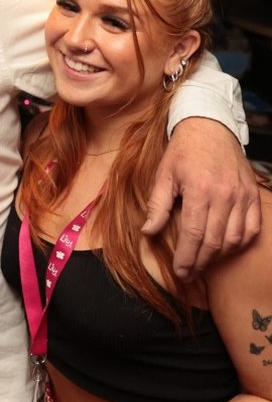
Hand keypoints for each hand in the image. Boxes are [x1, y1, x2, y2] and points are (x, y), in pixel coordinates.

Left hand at [143, 117, 260, 279]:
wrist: (210, 128)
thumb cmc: (182, 152)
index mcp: (200, 191)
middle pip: (214, 241)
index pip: (194, 234)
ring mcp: (242, 196)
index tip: (180, 272)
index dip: (187, 257)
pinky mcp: (253, 195)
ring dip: (219, 255)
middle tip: (189, 273)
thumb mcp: (163, 176)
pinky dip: (240, 242)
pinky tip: (226, 248)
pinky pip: (252, 228)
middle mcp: (225, 196)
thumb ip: (157, 206)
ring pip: (234, 238)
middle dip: (200, 262)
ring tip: (203, 262)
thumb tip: (148, 231)